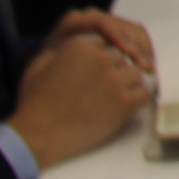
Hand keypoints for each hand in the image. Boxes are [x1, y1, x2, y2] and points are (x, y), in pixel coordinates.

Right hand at [11, 26, 154, 165]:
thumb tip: (79, 44)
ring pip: (135, 73)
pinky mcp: (125, 102)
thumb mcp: (41, 64)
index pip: (103, 43)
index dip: (97, 60)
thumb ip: (63, 48)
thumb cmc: (35, 102)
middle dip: (112, 71)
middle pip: (120, 57)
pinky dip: (136, 99)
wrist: (40, 136)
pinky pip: (143, 92)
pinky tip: (122, 106)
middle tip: (99, 90)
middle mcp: (100, 58)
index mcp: (80, 45)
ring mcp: (114, 80)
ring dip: (126, 84)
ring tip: (109, 99)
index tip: (89, 75)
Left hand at [49, 8, 155, 70]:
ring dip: (144, 48)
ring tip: (149, 69)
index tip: (127, 54)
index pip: (98, 21)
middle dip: (135, 43)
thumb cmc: (45, 79)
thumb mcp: (43, 71)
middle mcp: (90, 19)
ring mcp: (106, 26)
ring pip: (132, 29)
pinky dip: (145, 50)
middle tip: (145, 66)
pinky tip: (148, 68)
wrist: (48, 80)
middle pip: (119, 23)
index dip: (116, 35)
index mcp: (72, 24)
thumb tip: (76, 62)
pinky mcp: (118, 35)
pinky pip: (136, 37)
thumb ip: (55, 64)